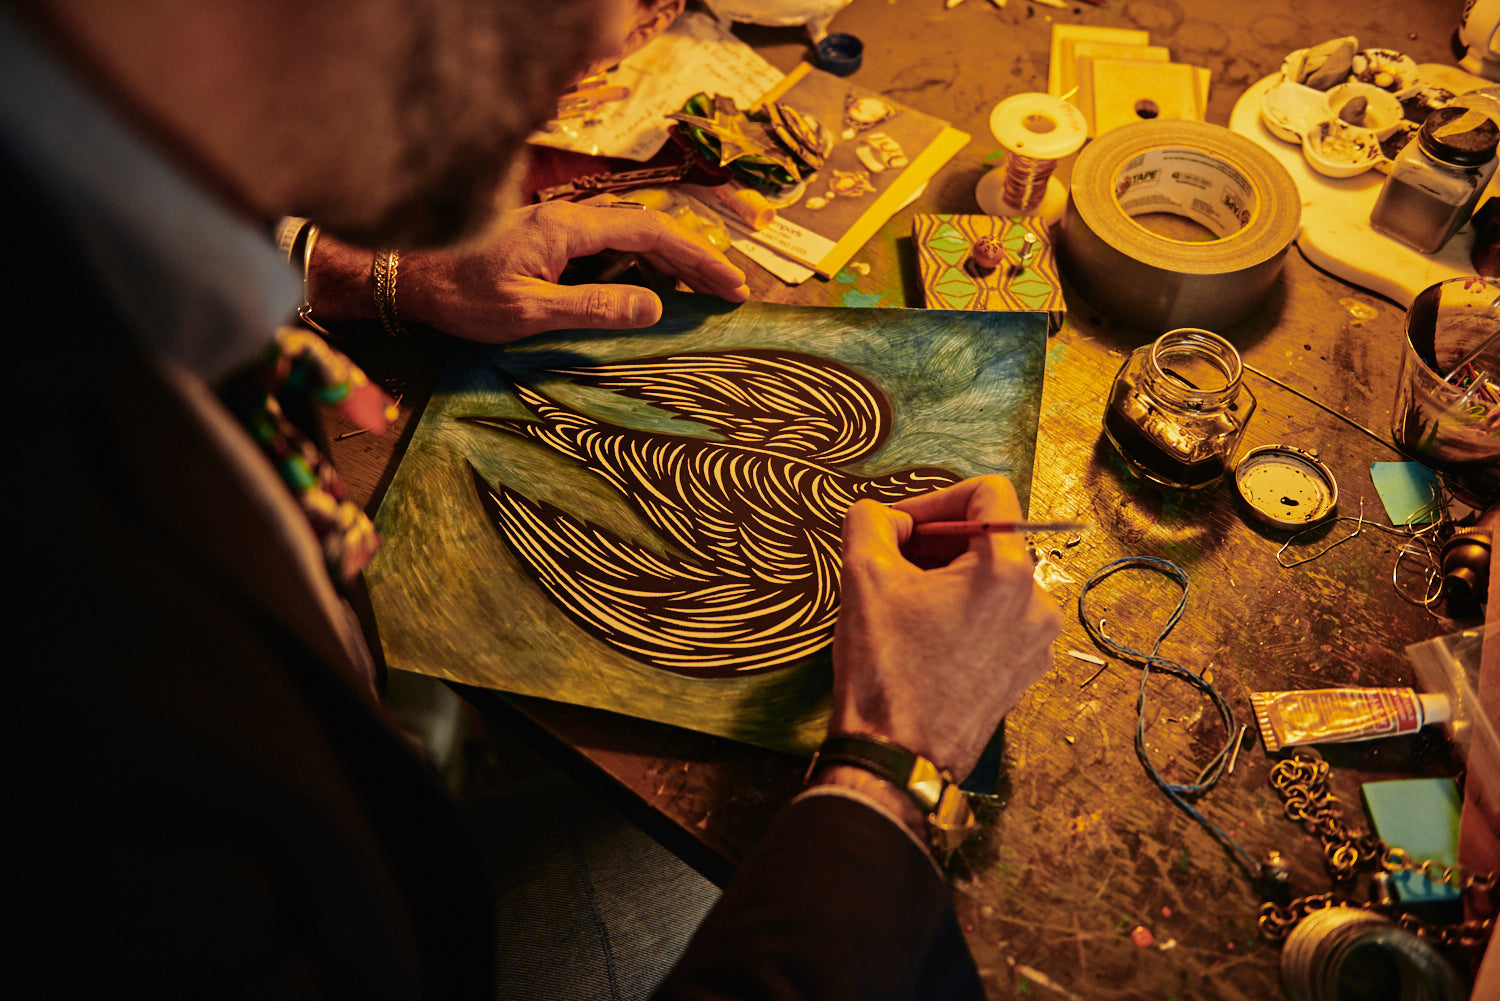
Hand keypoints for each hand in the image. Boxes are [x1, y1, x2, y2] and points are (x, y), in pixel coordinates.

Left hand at [306, 200, 748, 341]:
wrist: (404, 275)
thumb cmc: (459, 294)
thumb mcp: (528, 313)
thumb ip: (593, 309)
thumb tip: (654, 306)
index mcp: (568, 229)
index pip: (651, 234)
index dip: (696, 257)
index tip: (729, 283)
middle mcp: (567, 219)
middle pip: (648, 228)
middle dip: (695, 257)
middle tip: (730, 289)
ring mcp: (557, 228)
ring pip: (629, 236)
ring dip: (671, 261)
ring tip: (703, 290)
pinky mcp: (546, 242)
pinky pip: (607, 247)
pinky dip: (641, 264)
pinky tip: (650, 288)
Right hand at [828, 475, 1061, 781]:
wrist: (897, 756)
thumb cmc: (885, 669)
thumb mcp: (863, 575)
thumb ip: (870, 520)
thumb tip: (885, 517)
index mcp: (1007, 571)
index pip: (989, 494)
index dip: (937, 499)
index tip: (902, 525)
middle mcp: (1036, 602)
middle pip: (991, 538)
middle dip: (939, 541)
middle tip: (893, 561)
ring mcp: (1035, 641)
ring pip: (994, 581)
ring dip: (950, 578)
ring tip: (906, 604)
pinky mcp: (1025, 670)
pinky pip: (999, 619)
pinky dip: (965, 613)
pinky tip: (926, 635)